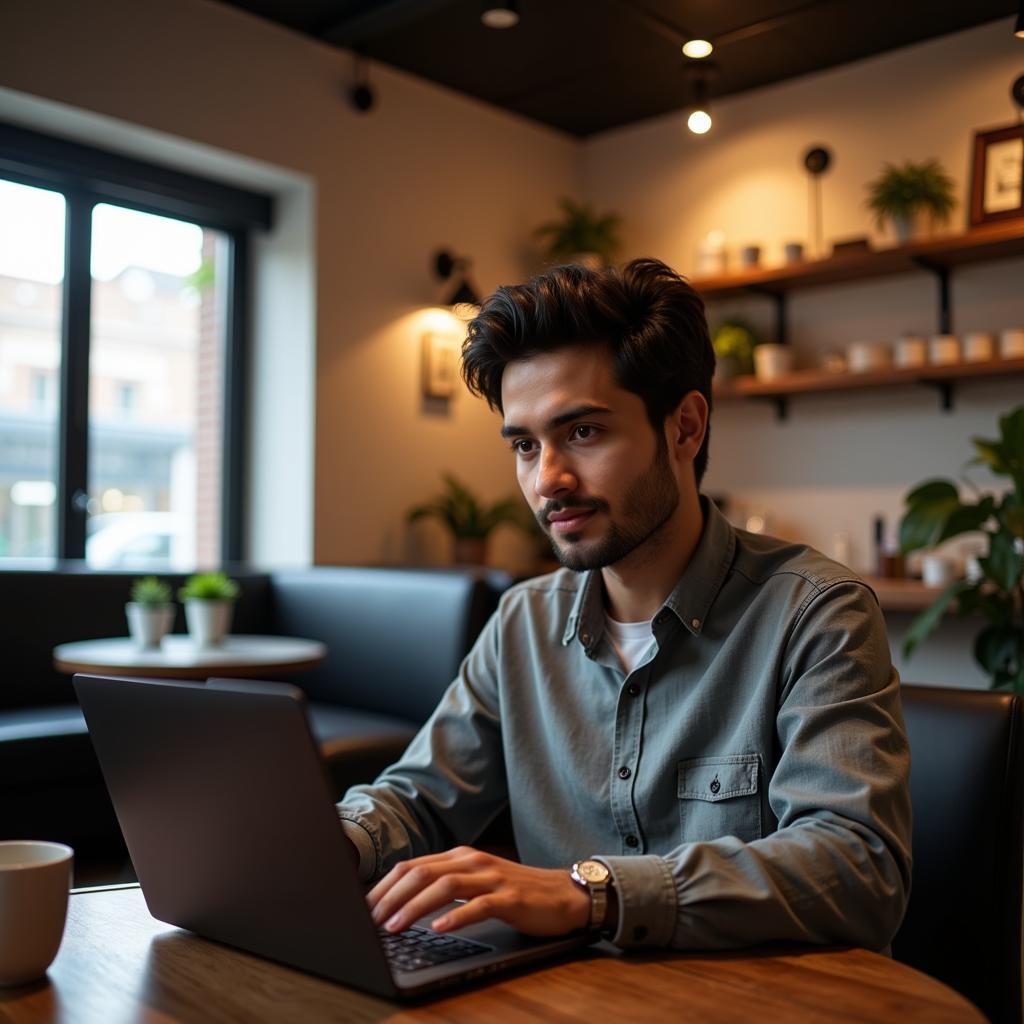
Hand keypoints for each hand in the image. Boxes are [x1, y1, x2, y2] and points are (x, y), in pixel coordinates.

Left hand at [367, 846, 590, 936]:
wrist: (564, 894)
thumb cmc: (516, 892)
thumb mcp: (476, 883)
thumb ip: (446, 886)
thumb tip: (403, 903)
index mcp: (460, 856)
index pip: (412, 866)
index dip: (385, 886)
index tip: (364, 908)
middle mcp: (472, 861)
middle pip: (422, 873)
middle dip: (391, 897)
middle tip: (370, 921)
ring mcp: (492, 877)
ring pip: (444, 886)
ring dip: (414, 907)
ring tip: (394, 927)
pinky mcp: (510, 898)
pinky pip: (479, 905)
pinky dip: (455, 916)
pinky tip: (438, 928)